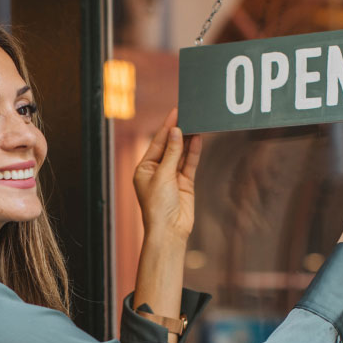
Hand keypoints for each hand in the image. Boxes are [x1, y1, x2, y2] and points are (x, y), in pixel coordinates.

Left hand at [133, 108, 201, 241]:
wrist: (169, 230)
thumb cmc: (158, 206)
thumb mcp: (162, 175)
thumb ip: (172, 153)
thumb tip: (177, 132)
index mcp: (144, 169)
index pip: (157, 143)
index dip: (167, 127)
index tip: (176, 112)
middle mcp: (157, 171)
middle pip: (169, 147)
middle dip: (178, 131)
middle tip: (188, 114)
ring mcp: (172, 177)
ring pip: (181, 154)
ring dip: (188, 140)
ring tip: (196, 122)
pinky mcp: (185, 184)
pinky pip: (189, 164)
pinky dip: (194, 152)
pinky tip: (198, 138)